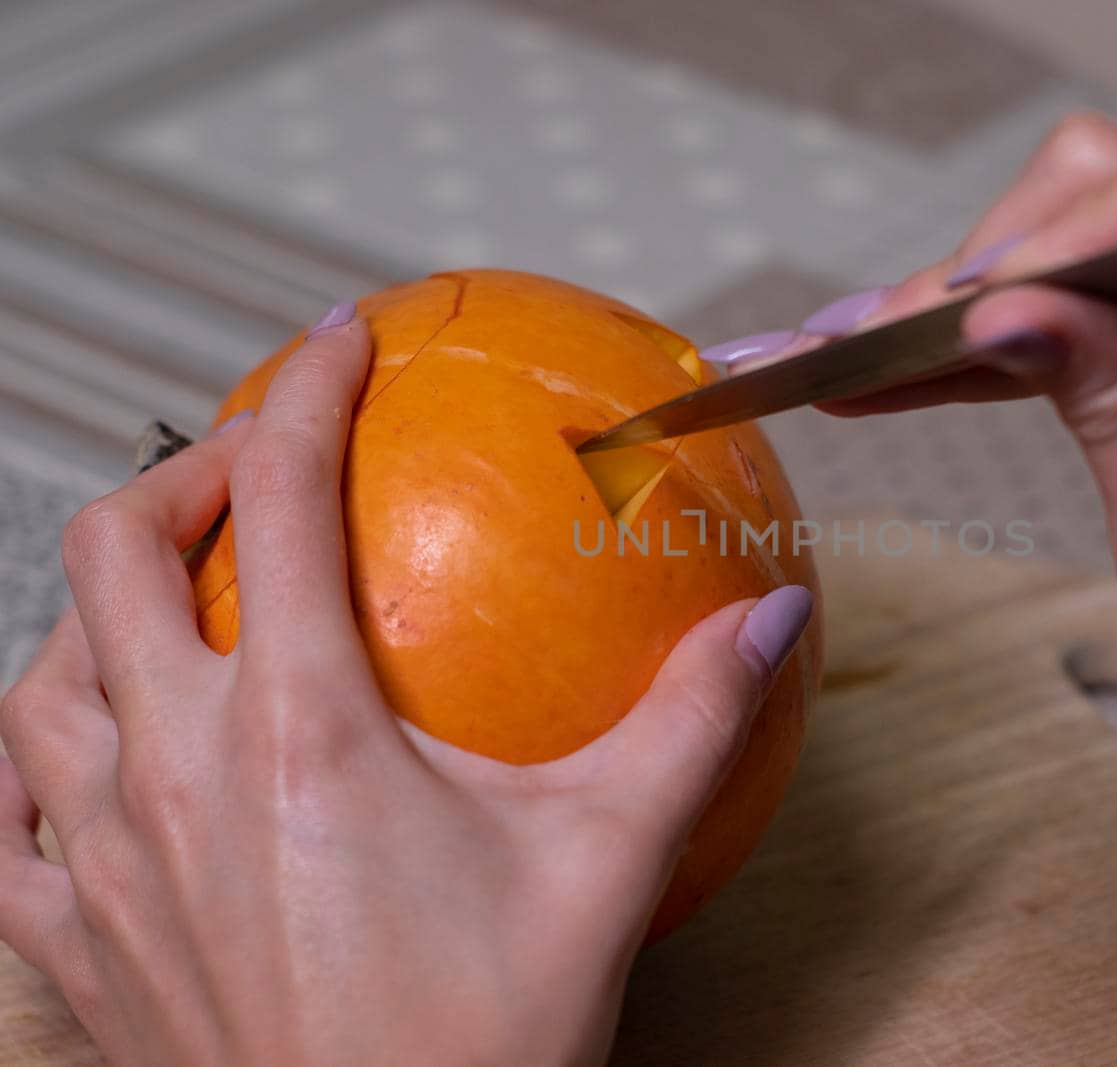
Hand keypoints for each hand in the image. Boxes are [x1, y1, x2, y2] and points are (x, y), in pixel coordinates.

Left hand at [0, 316, 811, 1064]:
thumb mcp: (609, 860)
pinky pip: (5, 812)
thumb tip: (770, 621)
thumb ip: (692, 720)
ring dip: (98, 605)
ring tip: (179, 604)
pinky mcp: (66, 946)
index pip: (277, 497)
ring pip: (36, 672)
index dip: (305, 389)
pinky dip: (40, 749)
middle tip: (256, 475)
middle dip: (179, 474)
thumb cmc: (484, 1038)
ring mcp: (94, 862)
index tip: (336, 342)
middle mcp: (168, 774)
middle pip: (109, 551)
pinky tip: (96, 756)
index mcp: (299, 730)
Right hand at [702, 94, 1116, 933]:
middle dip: (998, 260)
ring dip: (999, 293)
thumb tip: (1004, 312)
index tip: (954, 320)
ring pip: (1108, 232)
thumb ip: (1106, 409)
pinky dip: (1041, 324)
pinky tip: (948, 369)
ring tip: (885, 364)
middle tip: (886, 349)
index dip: (1049, 236)